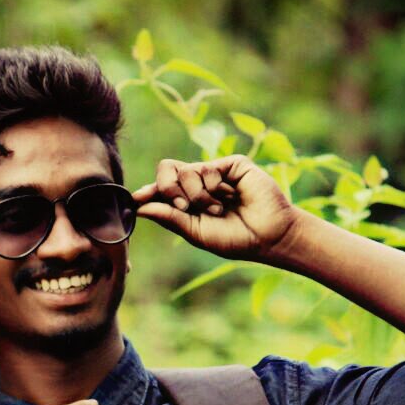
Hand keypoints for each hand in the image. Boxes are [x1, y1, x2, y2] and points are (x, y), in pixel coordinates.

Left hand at [132, 155, 298, 263]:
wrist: (268, 235)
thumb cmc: (235, 239)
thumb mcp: (196, 232)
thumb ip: (170, 217)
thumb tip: (139, 207)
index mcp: (187, 202)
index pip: (160, 189)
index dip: (147, 192)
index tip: (135, 199)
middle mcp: (198, 184)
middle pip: (166, 170)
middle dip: (169, 188)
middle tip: (185, 206)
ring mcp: (215, 173)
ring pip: (186, 170)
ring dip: (198, 195)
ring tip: (218, 209)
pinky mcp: (232, 164)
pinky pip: (207, 168)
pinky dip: (214, 186)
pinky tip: (230, 197)